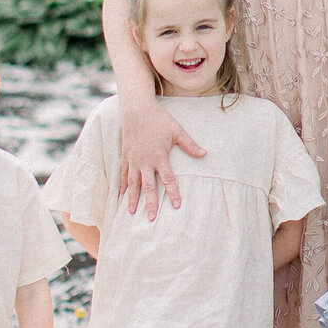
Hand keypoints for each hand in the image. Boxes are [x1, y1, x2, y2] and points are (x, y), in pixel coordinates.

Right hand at [117, 95, 205, 219]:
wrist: (137, 109)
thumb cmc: (159, 119)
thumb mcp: (177, 130)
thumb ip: (190, 145)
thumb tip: (205, 154)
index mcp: (160, 156)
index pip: (168, 179)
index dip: (173, 193)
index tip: (177, 206)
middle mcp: (145, 161)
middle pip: (148, 186)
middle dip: (150, 203)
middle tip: (151, 219)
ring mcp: (133, 159)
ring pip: (133, 183)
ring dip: (133, 198)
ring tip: (131, 212)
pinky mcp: (125, 155)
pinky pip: (123, 174)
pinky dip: (122, 185)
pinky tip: (122, 195)